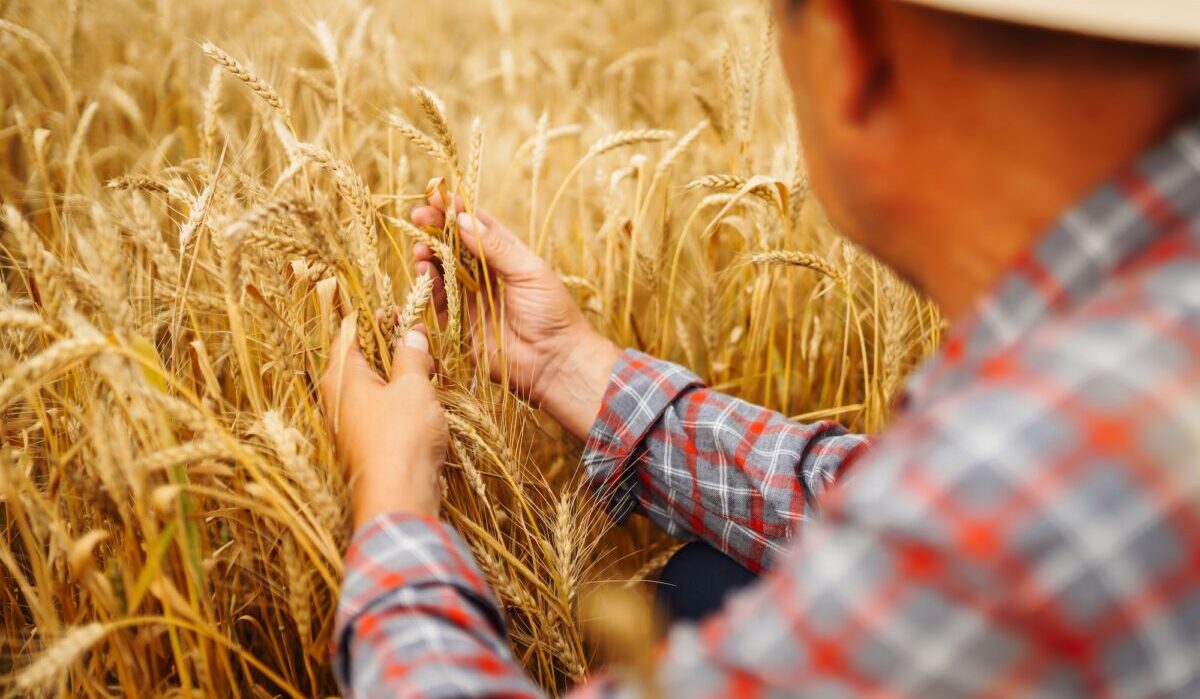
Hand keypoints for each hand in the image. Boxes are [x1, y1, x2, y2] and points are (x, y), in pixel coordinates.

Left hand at [320, 319, 446, 528]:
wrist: (398, 499)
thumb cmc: (401, 437)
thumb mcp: (412, 386)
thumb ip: (411, 355)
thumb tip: (412, 333)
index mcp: (341, 377)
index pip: (348, 333)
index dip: (373, 318)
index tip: (399, 311)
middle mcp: (339, 398)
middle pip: (362, 358)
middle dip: (393, 346)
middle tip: (421, 340)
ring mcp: (352, 423)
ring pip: (375, 385)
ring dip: (401, 374)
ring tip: (430, 369)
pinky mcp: (368, 444)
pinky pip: (382, 409)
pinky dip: (402, 398)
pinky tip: (426, 400)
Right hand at [410, 193, 618, 439]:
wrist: (555, 362)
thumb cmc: (552, 313)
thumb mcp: (529, 272)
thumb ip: (496, 248)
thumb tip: (464, 220)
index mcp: (509, 256)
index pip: (479, 226)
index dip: (458, 210)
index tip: (438, 196)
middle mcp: (488, 274)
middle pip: (456, 245)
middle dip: (437, 229)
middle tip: (418, 215)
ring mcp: (474, 298)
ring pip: (444, 270)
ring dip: (430, 255)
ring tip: (421, 247)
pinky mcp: (461, 324)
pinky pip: (439, 300)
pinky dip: (429, 284)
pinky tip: (424, 270)